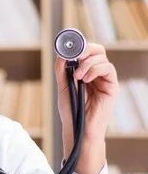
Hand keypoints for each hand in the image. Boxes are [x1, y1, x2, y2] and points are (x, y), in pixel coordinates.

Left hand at [55, 43, 118, 173]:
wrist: (78, 128)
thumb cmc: (71, 111)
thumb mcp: (62, 87)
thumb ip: (62, 70)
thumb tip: (61, 54)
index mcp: (84, 72)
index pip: (86, 52)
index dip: (79, 46)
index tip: (67, 45)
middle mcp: (96, 73)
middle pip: (97, 51)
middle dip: (85, 50)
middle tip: (75, 56)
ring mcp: (105, 80)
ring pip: (102, 58)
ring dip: (87, 64)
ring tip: (77, 77)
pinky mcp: (112, 86)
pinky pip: (108, 69)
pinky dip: (95, 70)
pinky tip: (85, 79)